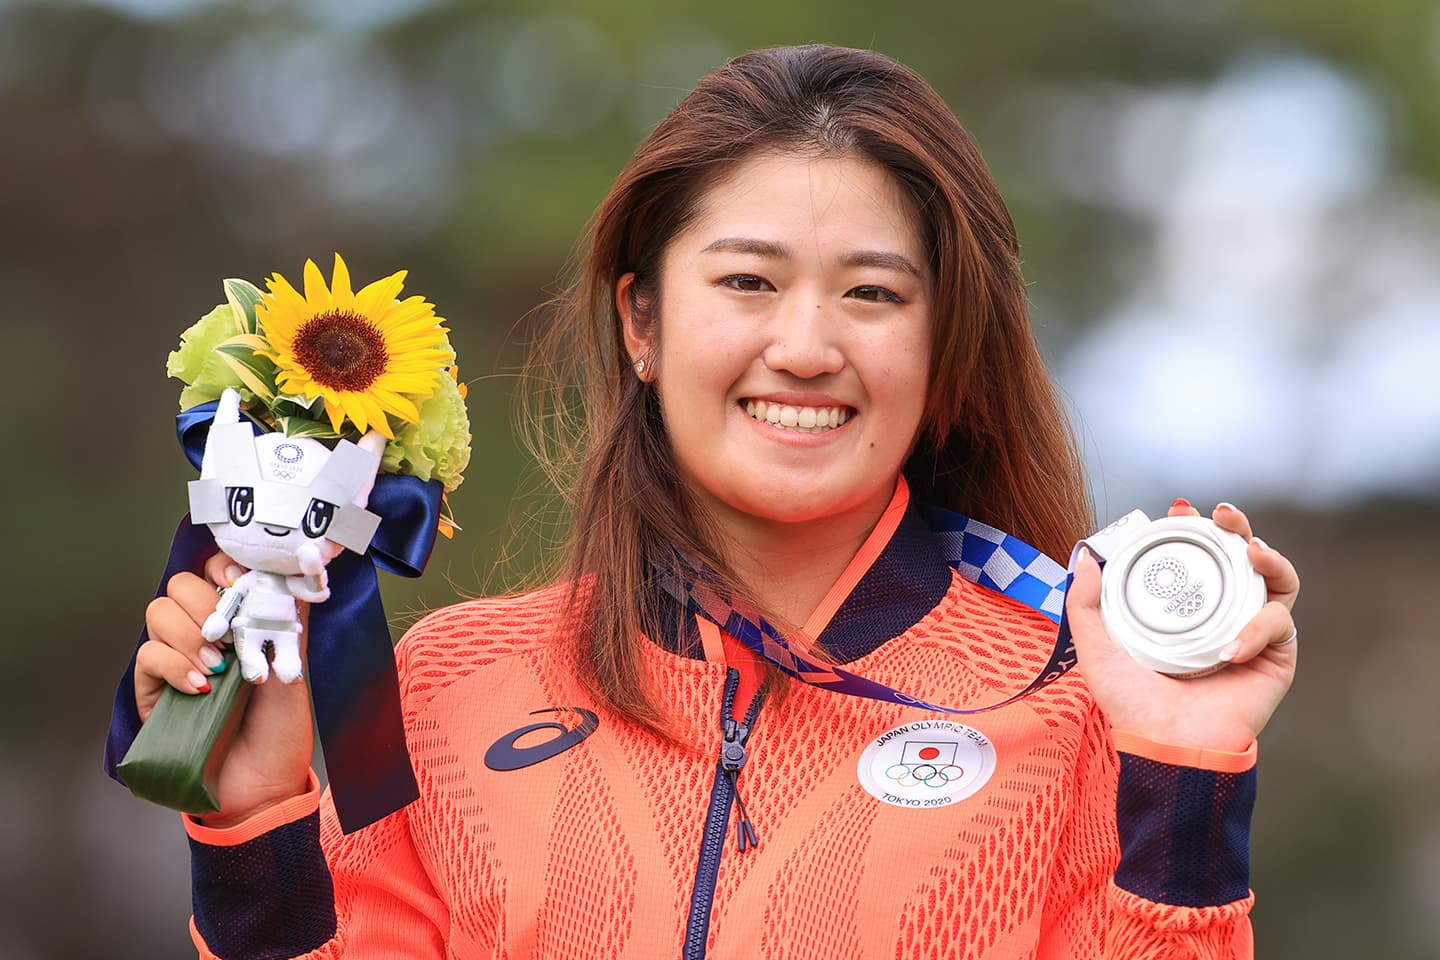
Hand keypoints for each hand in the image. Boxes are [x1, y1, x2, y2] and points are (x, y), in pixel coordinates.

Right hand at [135, 553, 313, 825]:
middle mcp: (202, 637)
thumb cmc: (279, 732)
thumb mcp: (293, 667)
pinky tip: (200, 685)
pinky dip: (173, 664)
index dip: (222, 567)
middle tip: (229, 632)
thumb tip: (290, 574)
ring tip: (218, 665)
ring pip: (159, 613)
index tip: (239, 578)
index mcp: (236, 624)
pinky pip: (147, 656)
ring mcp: (175, 662)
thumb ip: (286, 621)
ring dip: (189, 632)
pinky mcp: (152, 692)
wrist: (262, 787)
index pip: (214, 573)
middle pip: (180, 585)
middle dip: (205, 600)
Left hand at [1066, 500, 1299, 752]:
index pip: (1194, 558)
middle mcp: (1219, 615)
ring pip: (1275, 580)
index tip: (1178, 510)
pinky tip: (1231, 646)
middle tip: (1223, 516)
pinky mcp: (1275, 657)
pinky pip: (1279, 624)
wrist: (1167, 746)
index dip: (1191, 530)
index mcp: (1182, 610)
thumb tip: (1086, 558)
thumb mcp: (1097, 650)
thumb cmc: (1133, 704)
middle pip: (1239, 558)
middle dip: (1236, 528)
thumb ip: (1085, 606)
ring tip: (1252, 551)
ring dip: (1270, 557)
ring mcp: (1251, 632)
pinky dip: (1259, 626)